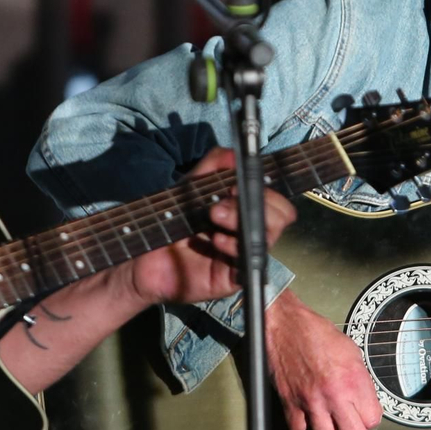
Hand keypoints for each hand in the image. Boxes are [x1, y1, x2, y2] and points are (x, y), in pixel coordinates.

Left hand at [123, 147, 297, 306]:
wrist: (148, 256)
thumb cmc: (173, 221)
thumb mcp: (193, 185)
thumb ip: (215, 164)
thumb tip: (237, 153)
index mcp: (248, 210)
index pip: (277, 200)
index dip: (267, 190)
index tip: (237, 185)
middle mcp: (251, 231)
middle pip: (282, 216)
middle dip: (259, 202)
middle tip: (224, 201)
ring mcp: (244, 254)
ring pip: (268, 236)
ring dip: (241, 220)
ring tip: (214, 216)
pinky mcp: (234, 276)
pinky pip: (248, 262)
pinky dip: (234, 247)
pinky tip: (216, 241)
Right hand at [268, 288, 381, 429]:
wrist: (286, 325)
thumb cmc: (319, 334)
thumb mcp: (352, 352)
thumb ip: (360, 381)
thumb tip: (364, 401)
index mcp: (353, 380)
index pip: (372, 419)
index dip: (370, 419)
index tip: (366, 415)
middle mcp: (334, 395)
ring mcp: (311, 401)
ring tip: (331, 422)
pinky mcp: (290, 403)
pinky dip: (305, 426)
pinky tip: (308, 416)